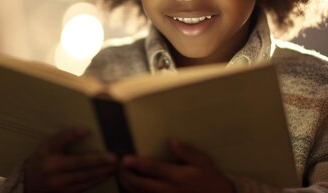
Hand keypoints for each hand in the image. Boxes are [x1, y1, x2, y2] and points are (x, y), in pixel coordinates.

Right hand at [24, 127, 117, 192]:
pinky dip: (97, 179)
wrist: (29, 182)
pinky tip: (106, 174)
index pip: (59, 140)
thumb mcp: (47, 145)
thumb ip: (63, 138)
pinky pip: (84, 186)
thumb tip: (87, 128)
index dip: (72, 135)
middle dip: (98, 160)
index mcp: (46, 150)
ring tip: (115, 164)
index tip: (87, 129)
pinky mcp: (65, 192)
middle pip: (78, 162)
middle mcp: (51, 167)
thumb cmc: (44, 158)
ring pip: (84, 176)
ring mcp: (58, 182)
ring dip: (102, 171)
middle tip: (114, 157)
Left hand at [118, 139, 235, 192]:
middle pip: (140, 185)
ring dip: (128, 187)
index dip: (136, 164)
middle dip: (126, 176)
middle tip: (117, 168)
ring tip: (121, 178)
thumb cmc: (210, 178)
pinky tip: (131, 190)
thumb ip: (186, 151)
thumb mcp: (202, 161)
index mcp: (176, 177)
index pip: (151, 169)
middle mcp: (169, 191)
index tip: (124, 158)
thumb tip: (171, 140)